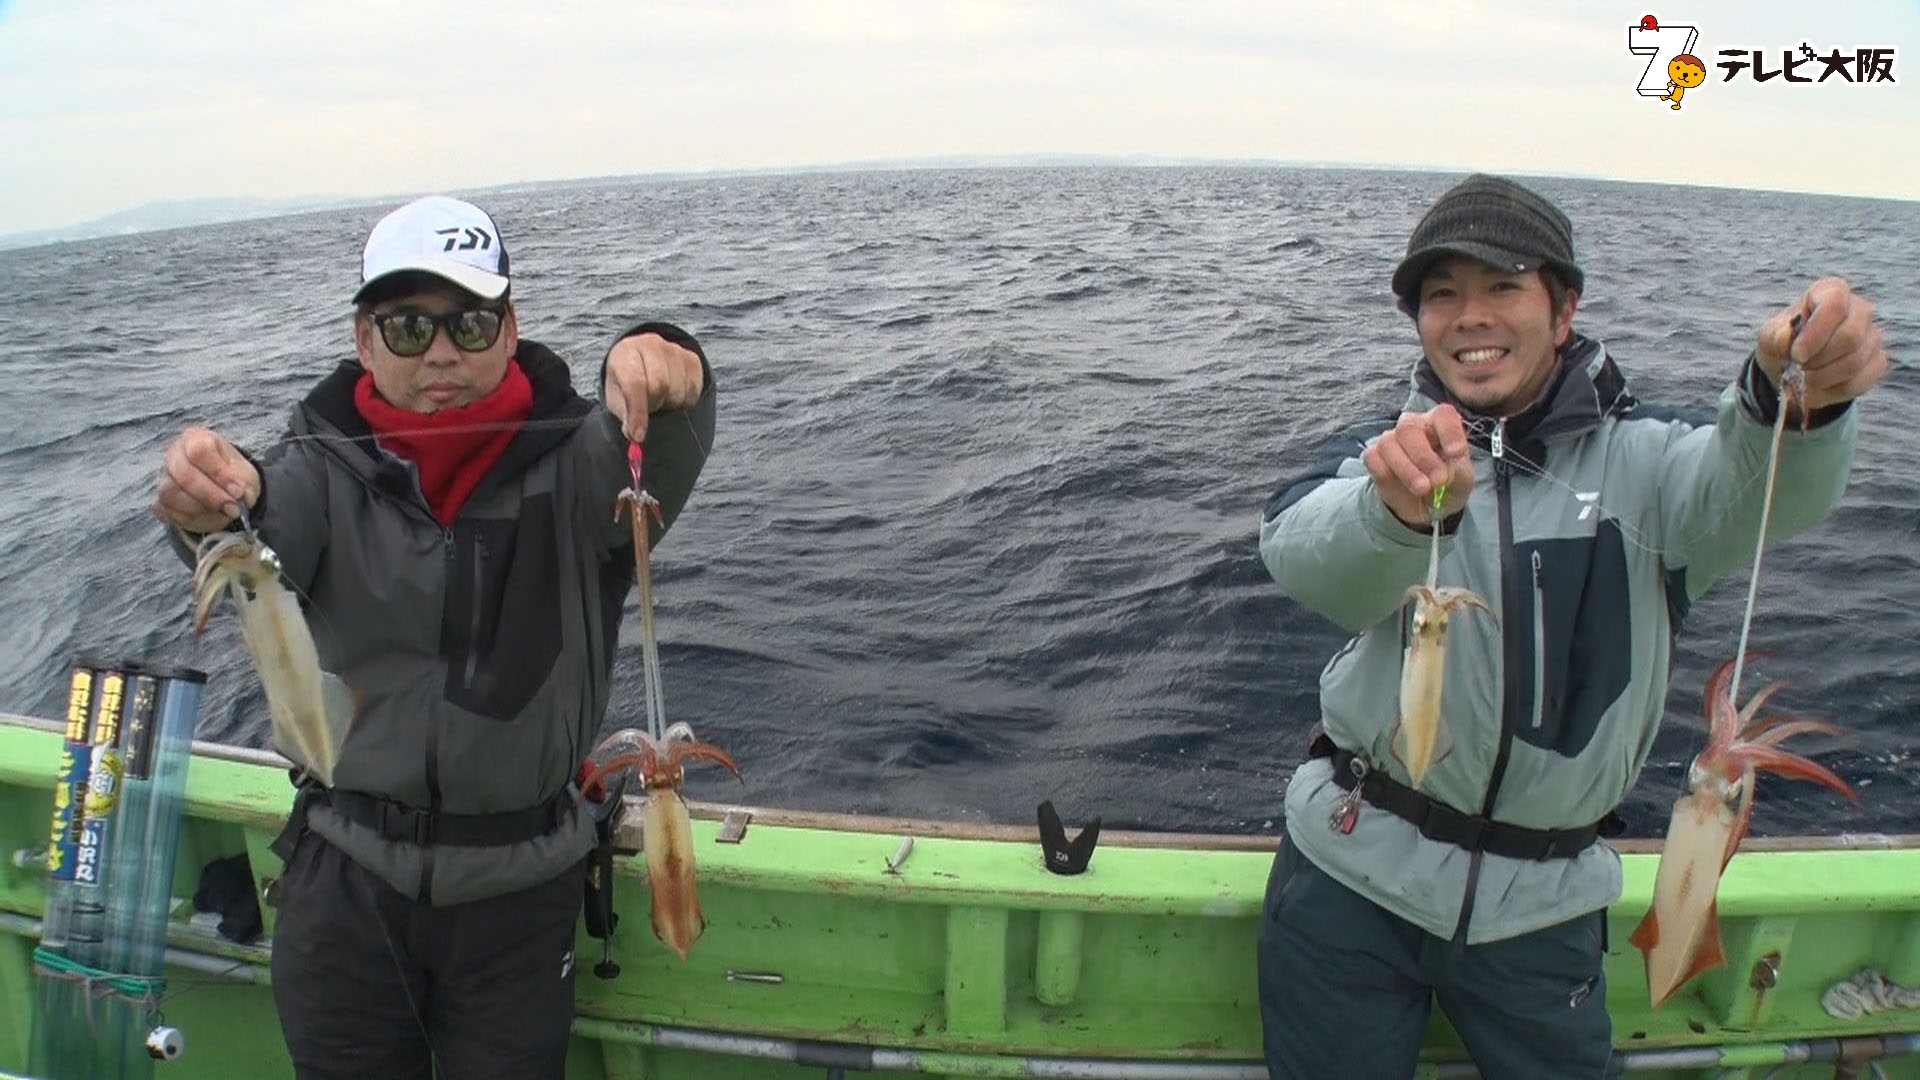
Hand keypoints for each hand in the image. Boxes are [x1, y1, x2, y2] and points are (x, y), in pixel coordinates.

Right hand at [154, 427, 260, 532]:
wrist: (225, 492)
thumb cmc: (233, 476)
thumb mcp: (245, 475)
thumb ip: (242, 484)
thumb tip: (238, 496)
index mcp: (196, 438)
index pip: (199, 451)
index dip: (218, 473)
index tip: (237, 491)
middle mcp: (175, 454)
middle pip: (184, 474)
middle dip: (211, 495)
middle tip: (233, 509)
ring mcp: (164, 477)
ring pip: (171, 494)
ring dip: (201, 508)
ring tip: (223, 513)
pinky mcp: (161, 500)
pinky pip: (167, 511)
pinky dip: (190, 518)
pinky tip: (209, 516)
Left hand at [604, 333, 704, 442]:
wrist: (642, 361)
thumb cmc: (626, 383)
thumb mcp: (618, 398)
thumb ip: (625, 415)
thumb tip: (634, 434)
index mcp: (626, 353)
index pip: (635, 383)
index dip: (638, 412)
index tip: (638, 436)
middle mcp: (650, 345)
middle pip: (660, 385)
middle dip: (655, 406)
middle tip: (650, 409)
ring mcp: (674, 349)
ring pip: (679, 390)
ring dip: (670, 404)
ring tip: (660, 400)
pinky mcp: (691, 358)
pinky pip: (694, 389)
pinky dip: (685, 401)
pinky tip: (673, 396)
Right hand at [1362, 405, 1475, 529]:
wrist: (1426, 506)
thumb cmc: (1447, 484)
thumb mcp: (1462, 481)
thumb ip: (1457, 472)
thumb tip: (1446, 470)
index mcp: (1438, 425)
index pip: (1442, 414)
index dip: (1449, 431)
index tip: (1456, 453)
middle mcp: (1413, 427)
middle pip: (1409, 427)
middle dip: (1424, 456)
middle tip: (1439, 480)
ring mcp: (1390, 440)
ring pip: (1388, 443)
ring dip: (1406, 469)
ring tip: (1422, 488)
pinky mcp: (1374, 457)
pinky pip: (1373, 458)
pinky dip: (1387, 473)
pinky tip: (1401, 486)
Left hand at [1756, 277, 1887, 413]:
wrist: (1793, 369)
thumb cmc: (1783, 344)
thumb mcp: (1770, 338)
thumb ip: (1775, 336)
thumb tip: (1787, 339)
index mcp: (1831, 291)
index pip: (1834, 304)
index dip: (1816, 333)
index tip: (1796, 355)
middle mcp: (1859, 309)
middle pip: (1850, 336)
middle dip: (1818, 360)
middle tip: (1799, 368)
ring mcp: (1873, 335)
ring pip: (1855, 361)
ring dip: (1823, 377)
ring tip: (1806, 377)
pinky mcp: (1878, 361)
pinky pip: (1862, 380)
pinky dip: (1835, 389)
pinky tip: (1822, 384)